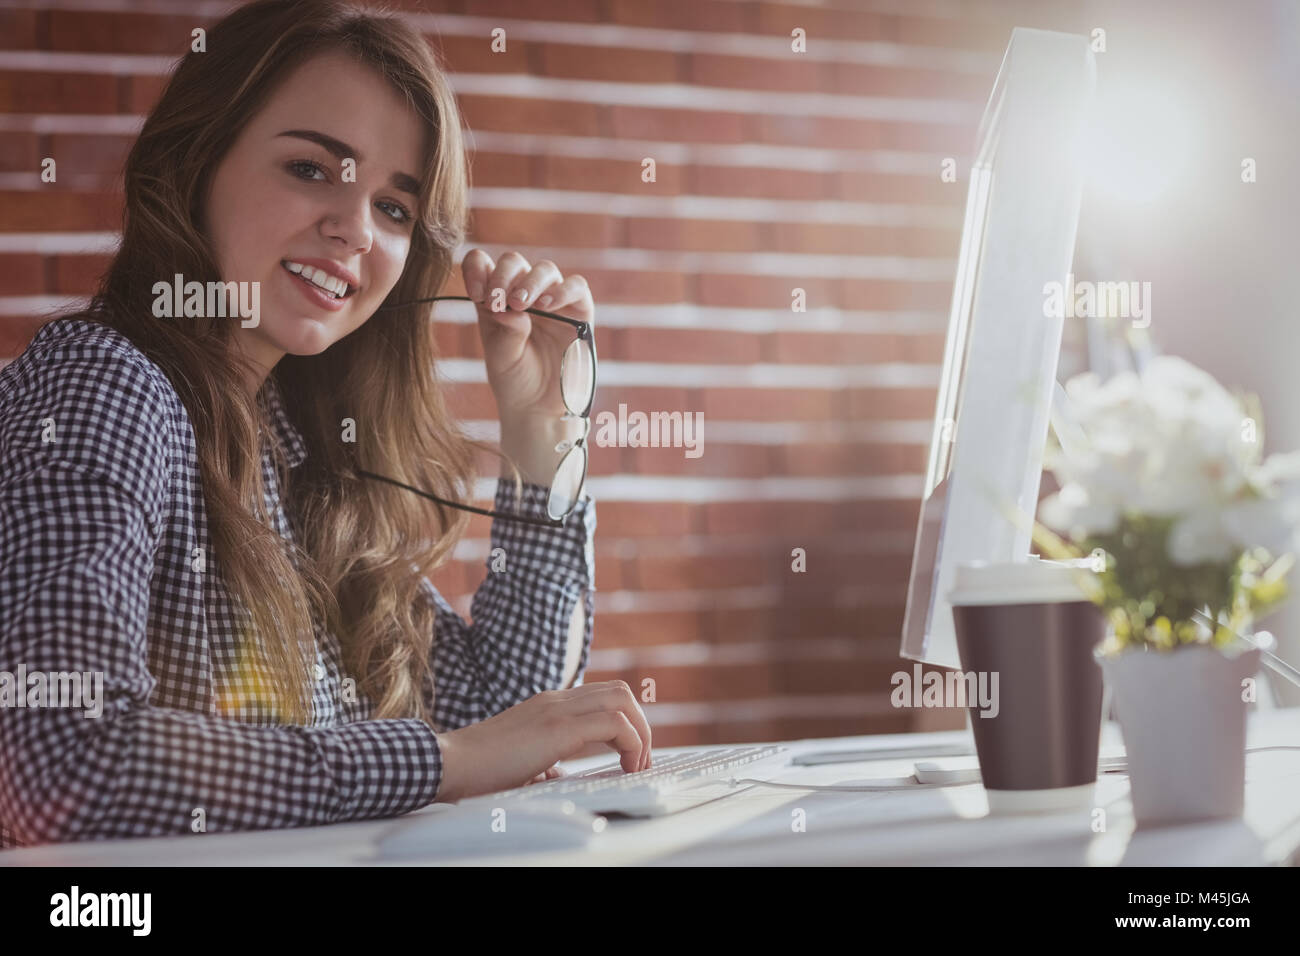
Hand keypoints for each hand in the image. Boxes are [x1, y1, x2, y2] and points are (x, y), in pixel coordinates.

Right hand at [434, 681, 651, 802]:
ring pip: (622, 700)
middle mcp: (556, 699)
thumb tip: (560, 777)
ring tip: (638, 764)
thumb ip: (544, 764)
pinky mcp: (558, 728)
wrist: (449, 762)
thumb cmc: (477, 769)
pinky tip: (626, 766)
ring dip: (641, 732)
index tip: (631, 754)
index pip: (602, 696)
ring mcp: (557, 709)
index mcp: (548, 705)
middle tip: (641, 759)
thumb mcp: (521, 762)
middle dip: (641, 724)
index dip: (625, 722)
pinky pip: (614, 724)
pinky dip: (632, 743)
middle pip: (619, 692)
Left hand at [459, 248, 593, 423]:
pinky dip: (563, 290)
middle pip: (514, 262)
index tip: (477, 293)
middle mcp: (522, 294)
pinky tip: (548, 305)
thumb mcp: (501, 357)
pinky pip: (576, 287)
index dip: (477, 269)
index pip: (482, 265)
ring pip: (545, 270)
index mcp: (494, 300)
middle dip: (504, 276)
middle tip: (499, 301)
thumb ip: (504, 332)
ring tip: (522, 304)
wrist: (540, 408)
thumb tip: (511, 308)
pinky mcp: (579, 311)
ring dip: (530, 282)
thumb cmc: (515, 381)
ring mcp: (552, 300)